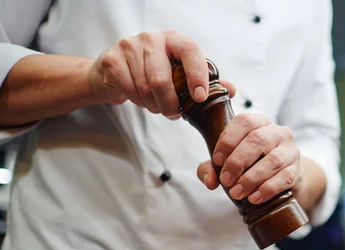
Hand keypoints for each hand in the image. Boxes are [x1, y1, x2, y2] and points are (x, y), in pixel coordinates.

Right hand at [88, 30, 235, 117]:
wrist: (114, 72)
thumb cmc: (155, 73)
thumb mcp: (181, 75)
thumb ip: (207, 82)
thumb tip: (232, 90)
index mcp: (174, 40)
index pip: (190, 51)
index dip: (197, 75)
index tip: (200, 97)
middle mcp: (152, 39)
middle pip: (163, 80)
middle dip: (170, 104)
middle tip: (173, 114)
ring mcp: (130, 47)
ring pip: (146, 88)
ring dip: (154, 106)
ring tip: (157, 106)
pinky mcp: (113, 60)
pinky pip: (129, 90)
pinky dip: (138, 102)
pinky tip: (140, 99)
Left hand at [197, 114, 301, 204]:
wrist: (282, 179)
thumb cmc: (251, 166)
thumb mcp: (228, 163)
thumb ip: (211, 168)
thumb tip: (209, 181)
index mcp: (260, 123)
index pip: (244, 122)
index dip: (228, 140)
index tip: (217, 160)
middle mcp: (278, 132)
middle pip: (257, 140)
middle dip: (237, 162)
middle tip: (226, 181)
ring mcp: (290, 151)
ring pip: (272, 160)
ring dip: (251, 179)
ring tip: (237, 193)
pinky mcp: (297, 170)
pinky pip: (284, 178)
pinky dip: (266, 189)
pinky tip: (253, 198)